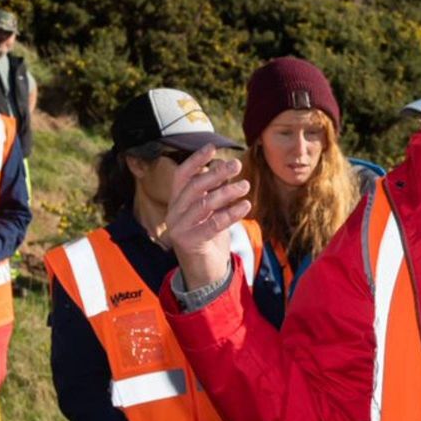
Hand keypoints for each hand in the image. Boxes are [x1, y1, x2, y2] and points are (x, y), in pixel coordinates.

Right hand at [163, 145, 250, 289]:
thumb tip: (225, 168)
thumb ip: (213, 192)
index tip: (213, 147)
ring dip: (227, 192)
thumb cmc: (209, 238)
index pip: (182, 176)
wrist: (204, 273)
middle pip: (194, 187)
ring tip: (245, 186)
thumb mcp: (210, 212)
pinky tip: (246, 205)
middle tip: (237, 165)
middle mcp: (174, 214)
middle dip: (216, 173)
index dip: (196, 160)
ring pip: (204, 204)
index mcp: (176, 202)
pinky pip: (213, 224)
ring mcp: (179, 229)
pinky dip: (231, 213)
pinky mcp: (190, 243)